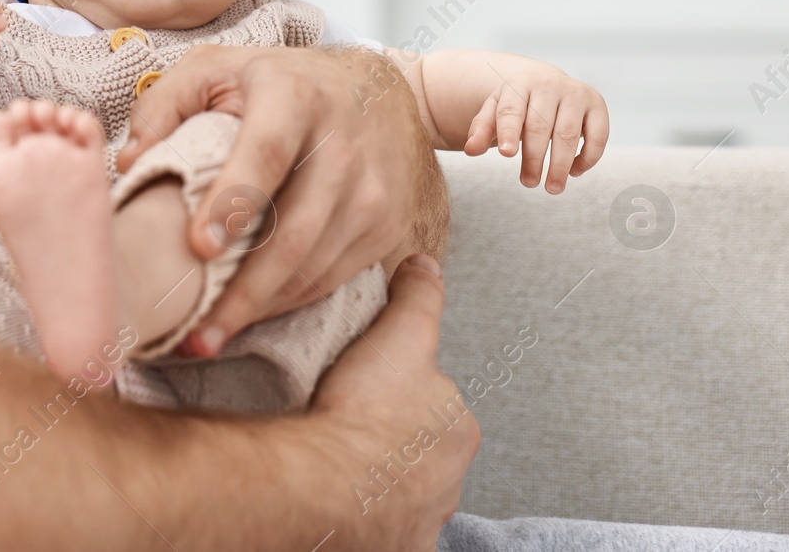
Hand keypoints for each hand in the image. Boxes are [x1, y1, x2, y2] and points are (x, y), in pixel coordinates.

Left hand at [118, 44, 434, 355]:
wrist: (385, 93)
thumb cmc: (282, 82)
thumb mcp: (218, 68)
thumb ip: (165, 103)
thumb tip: (130, 163)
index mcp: (293, 97)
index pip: (264, 155)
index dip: (233, 203)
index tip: (199, 248)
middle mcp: (342, 146)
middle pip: (294, 233)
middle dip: (242, 292)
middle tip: (194, 334)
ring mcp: (371, 191)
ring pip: (313, 266)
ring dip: (258, 309)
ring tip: (207, 337)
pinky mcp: (385, 226)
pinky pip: (331, 277)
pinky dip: (286, 303)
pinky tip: (246, 316)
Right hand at [311, 255, 478, 549]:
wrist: (327, 480)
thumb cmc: (364, 409)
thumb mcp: (398, 334)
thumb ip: (417, 298)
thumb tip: (427, 264)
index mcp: (460, 431)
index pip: (437, 408)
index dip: (403, 396)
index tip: (369, 394)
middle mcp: (451, 481)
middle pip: (423, 454)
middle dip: (396, 444)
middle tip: (351, 427)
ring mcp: (423, 519)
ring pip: (404, 492)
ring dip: (382, 481)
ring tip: (340, 462)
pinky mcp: (397, 547)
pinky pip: (386, 530)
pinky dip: (370, 519)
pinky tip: (343, 502)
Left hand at [461, 62, 608, 193]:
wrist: (544, 82)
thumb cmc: (515, 104)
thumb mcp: (493, 111)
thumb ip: (480, 130)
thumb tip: (470, 151)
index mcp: (519, 84)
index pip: (512, 111)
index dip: (509, 132)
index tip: (506, 154)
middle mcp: (549, 85)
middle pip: (540, 127)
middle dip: (533, 159)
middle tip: (528, 183)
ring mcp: (576, 93)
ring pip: (568, 134)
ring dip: (560, 165)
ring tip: (551, 187)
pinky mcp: (597, 104)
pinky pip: (597, 135)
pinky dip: (587, 158)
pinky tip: (573, 172)